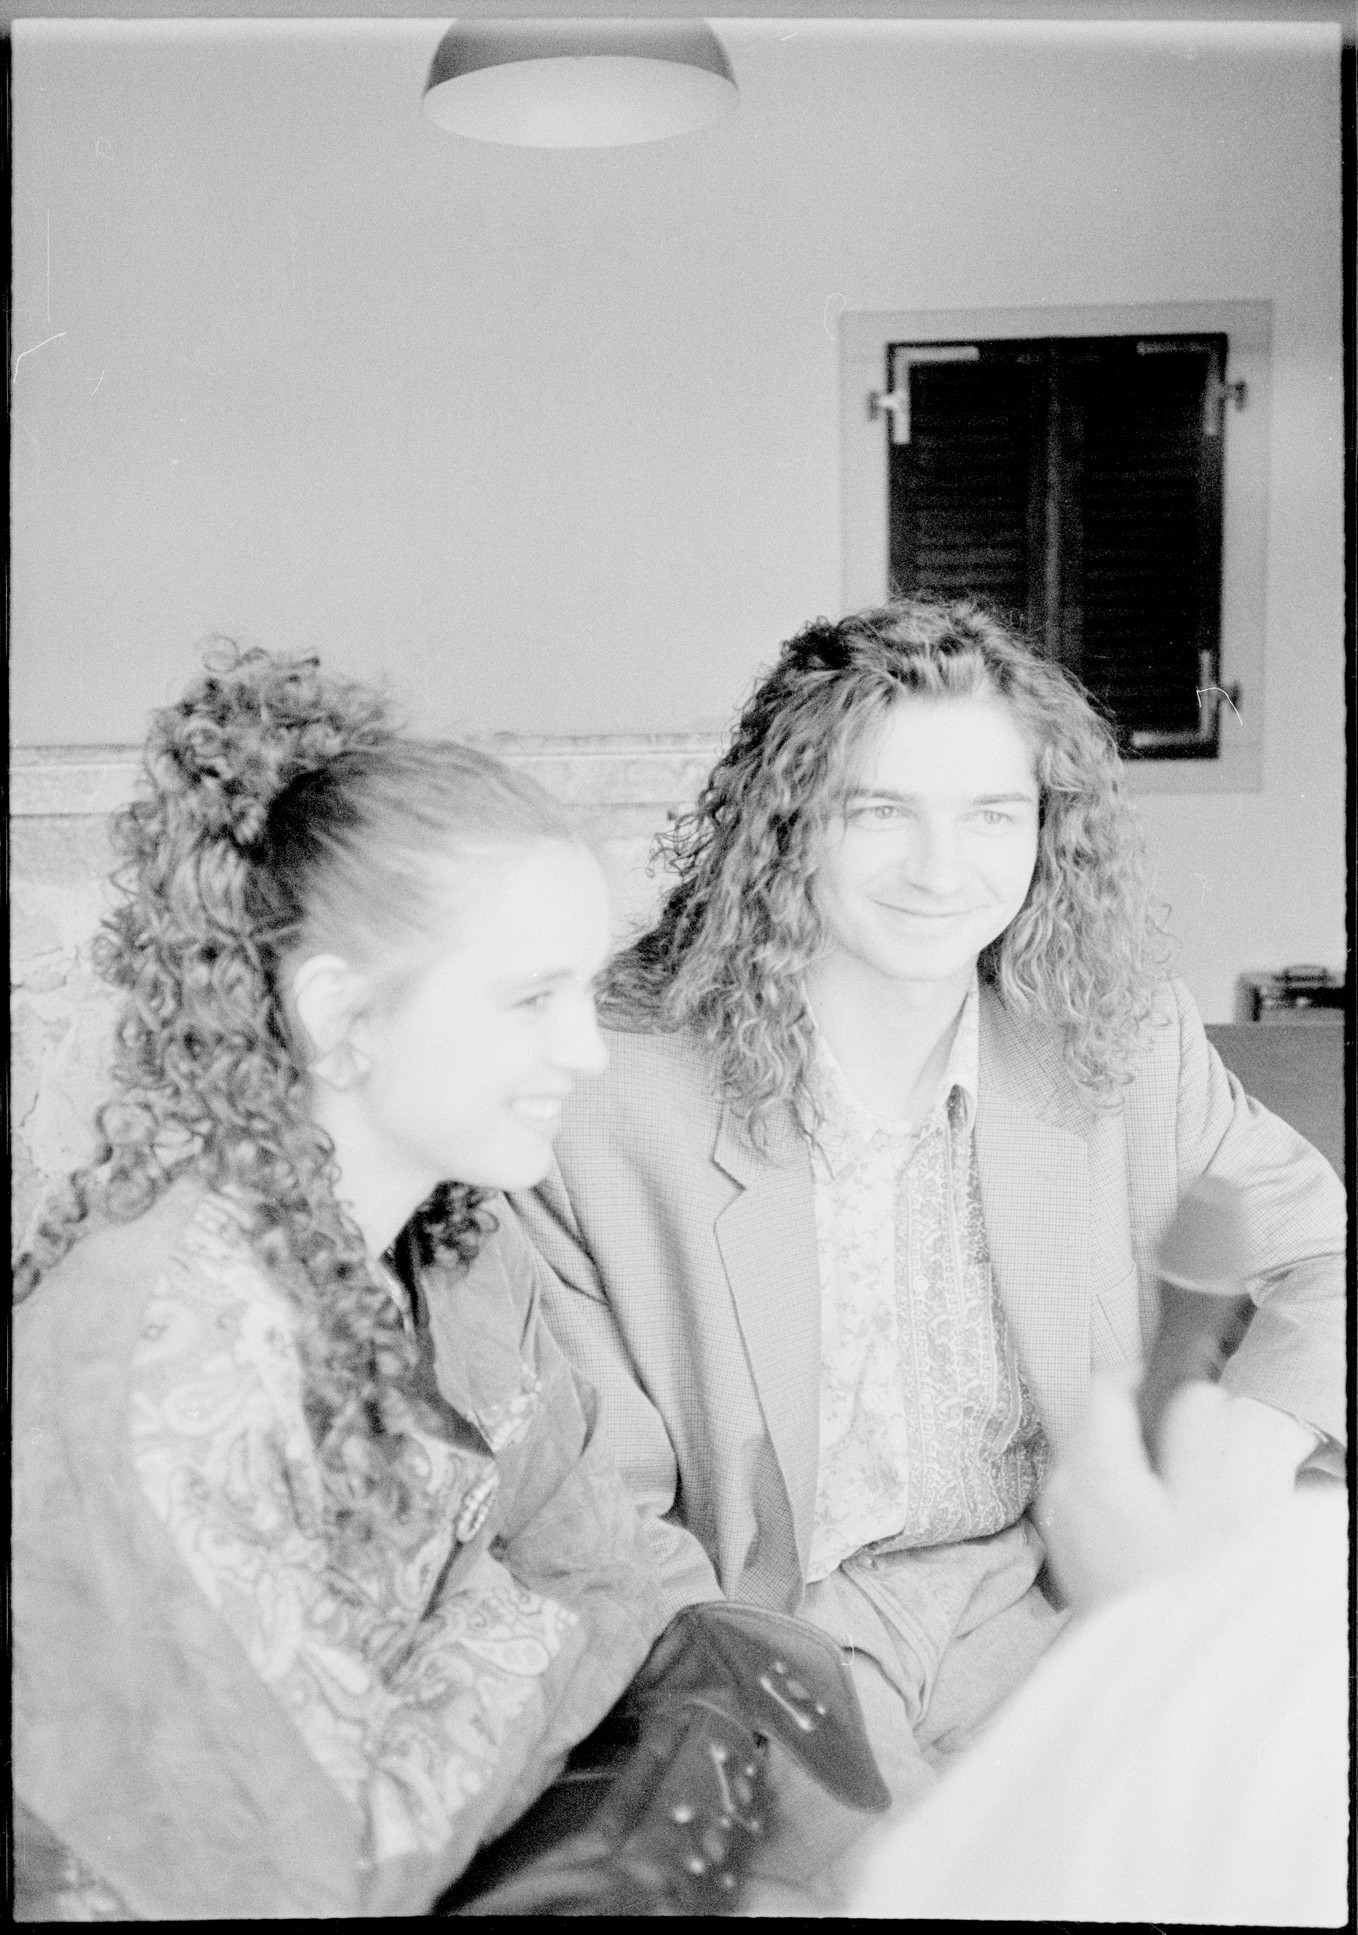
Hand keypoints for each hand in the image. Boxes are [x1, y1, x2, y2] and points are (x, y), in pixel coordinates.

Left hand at [1033, 1372, 1314, 1611]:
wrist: (1152, 1672)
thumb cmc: (1183, 1591)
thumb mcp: (1208, 1510)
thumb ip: (1197, 1441)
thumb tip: (1196, 1393)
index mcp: (1095, 1468)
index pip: (1103, 1389)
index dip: (1140, 1377)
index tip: (1173, 1386)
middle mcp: (1063, 1487)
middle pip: (1090, 1419)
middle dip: (1134, 1417)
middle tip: (1181, 1433)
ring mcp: (1058, 1518)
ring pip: (1085, 1454)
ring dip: (1123, 1452)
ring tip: (1170, 1480)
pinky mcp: (1063, 1545)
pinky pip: (1082, 1491)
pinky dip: (1111, 1485)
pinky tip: (1148, 1515)